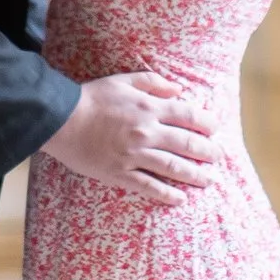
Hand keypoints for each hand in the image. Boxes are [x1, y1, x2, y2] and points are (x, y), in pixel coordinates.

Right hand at [44, 72, 221, 203]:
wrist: (60, 119)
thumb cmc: (91, 97)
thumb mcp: (123, 80)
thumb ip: (153, 83)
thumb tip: (178, 91)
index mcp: (149, 107)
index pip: (189, 116)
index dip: (207, 123)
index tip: (216, 129)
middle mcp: (146, 132)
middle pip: (187, 144)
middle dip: (208, 152)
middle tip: (219, 158)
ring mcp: (134, 154)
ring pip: (173, 167)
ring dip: (195, 175)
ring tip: (208, 180)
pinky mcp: (120, 173)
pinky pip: (149, 187)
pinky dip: (167, 194)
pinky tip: (180, 199)